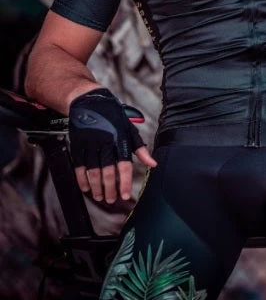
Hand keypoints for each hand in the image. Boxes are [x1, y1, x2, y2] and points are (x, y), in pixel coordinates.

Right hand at [68, 88, 156, 203]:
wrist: (89, 100)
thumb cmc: (112, 115)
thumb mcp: (129, 128)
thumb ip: (140, 148)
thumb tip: (152, 164)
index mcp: (120, 138)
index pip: (124, 164)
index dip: (125, 182)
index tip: (126, 195)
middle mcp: (106, 141)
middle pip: (108, 171)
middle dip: (110, 189)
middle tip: (112, 200)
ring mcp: (90, 143)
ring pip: (93, 171)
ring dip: (97, 187)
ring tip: (100, 197)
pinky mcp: (78, 144)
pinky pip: (79, 166)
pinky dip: (82, 179)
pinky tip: (86, 188)